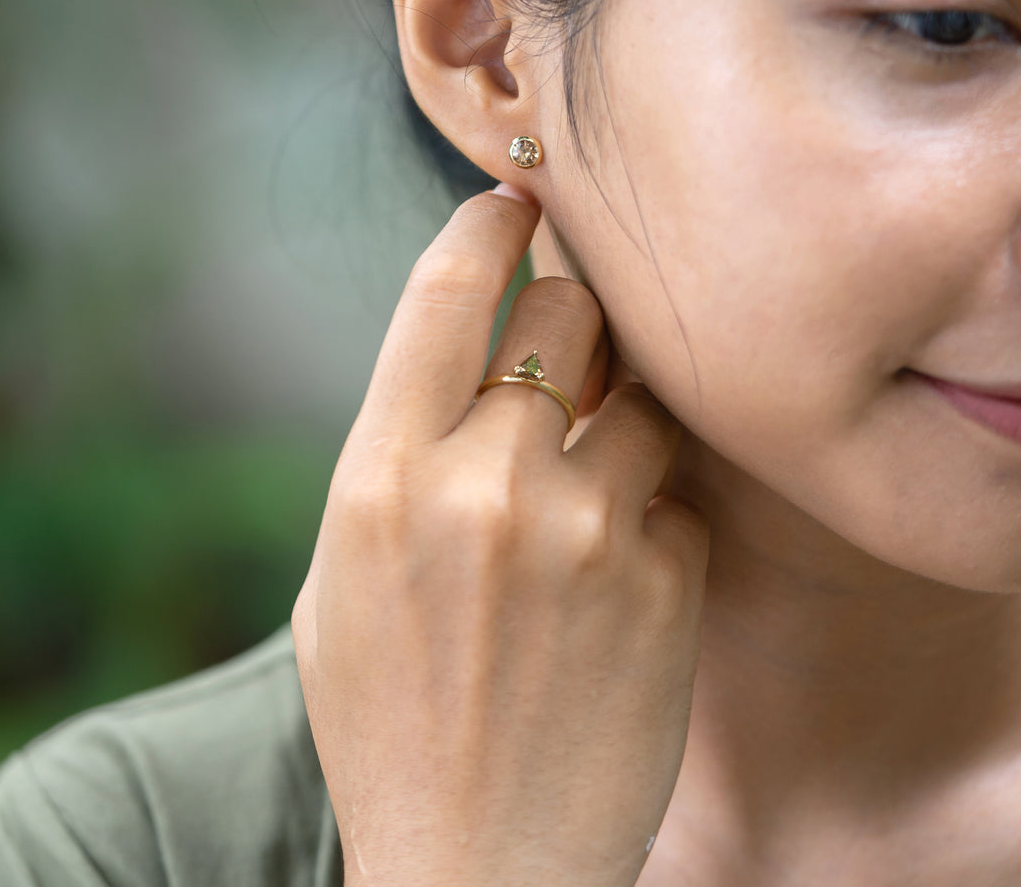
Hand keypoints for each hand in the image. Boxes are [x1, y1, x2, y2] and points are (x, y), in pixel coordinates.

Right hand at [292, 186, 708, 886]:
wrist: (478, 872)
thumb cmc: (392, 719)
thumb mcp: (342, 577)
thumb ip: (399, 450)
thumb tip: (474, 340)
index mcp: (380, 478)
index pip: (448, 288)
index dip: (487, 224)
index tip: (512, 200)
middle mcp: (484, 485)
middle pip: (569, 311)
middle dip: (574, 315)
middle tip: (572, 349)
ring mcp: (586, 531)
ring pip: (644, 393)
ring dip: (625, 417)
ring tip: (592, 484)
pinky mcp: (667, 581)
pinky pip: (677, 495)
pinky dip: (654, 519)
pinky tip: (616, 585)